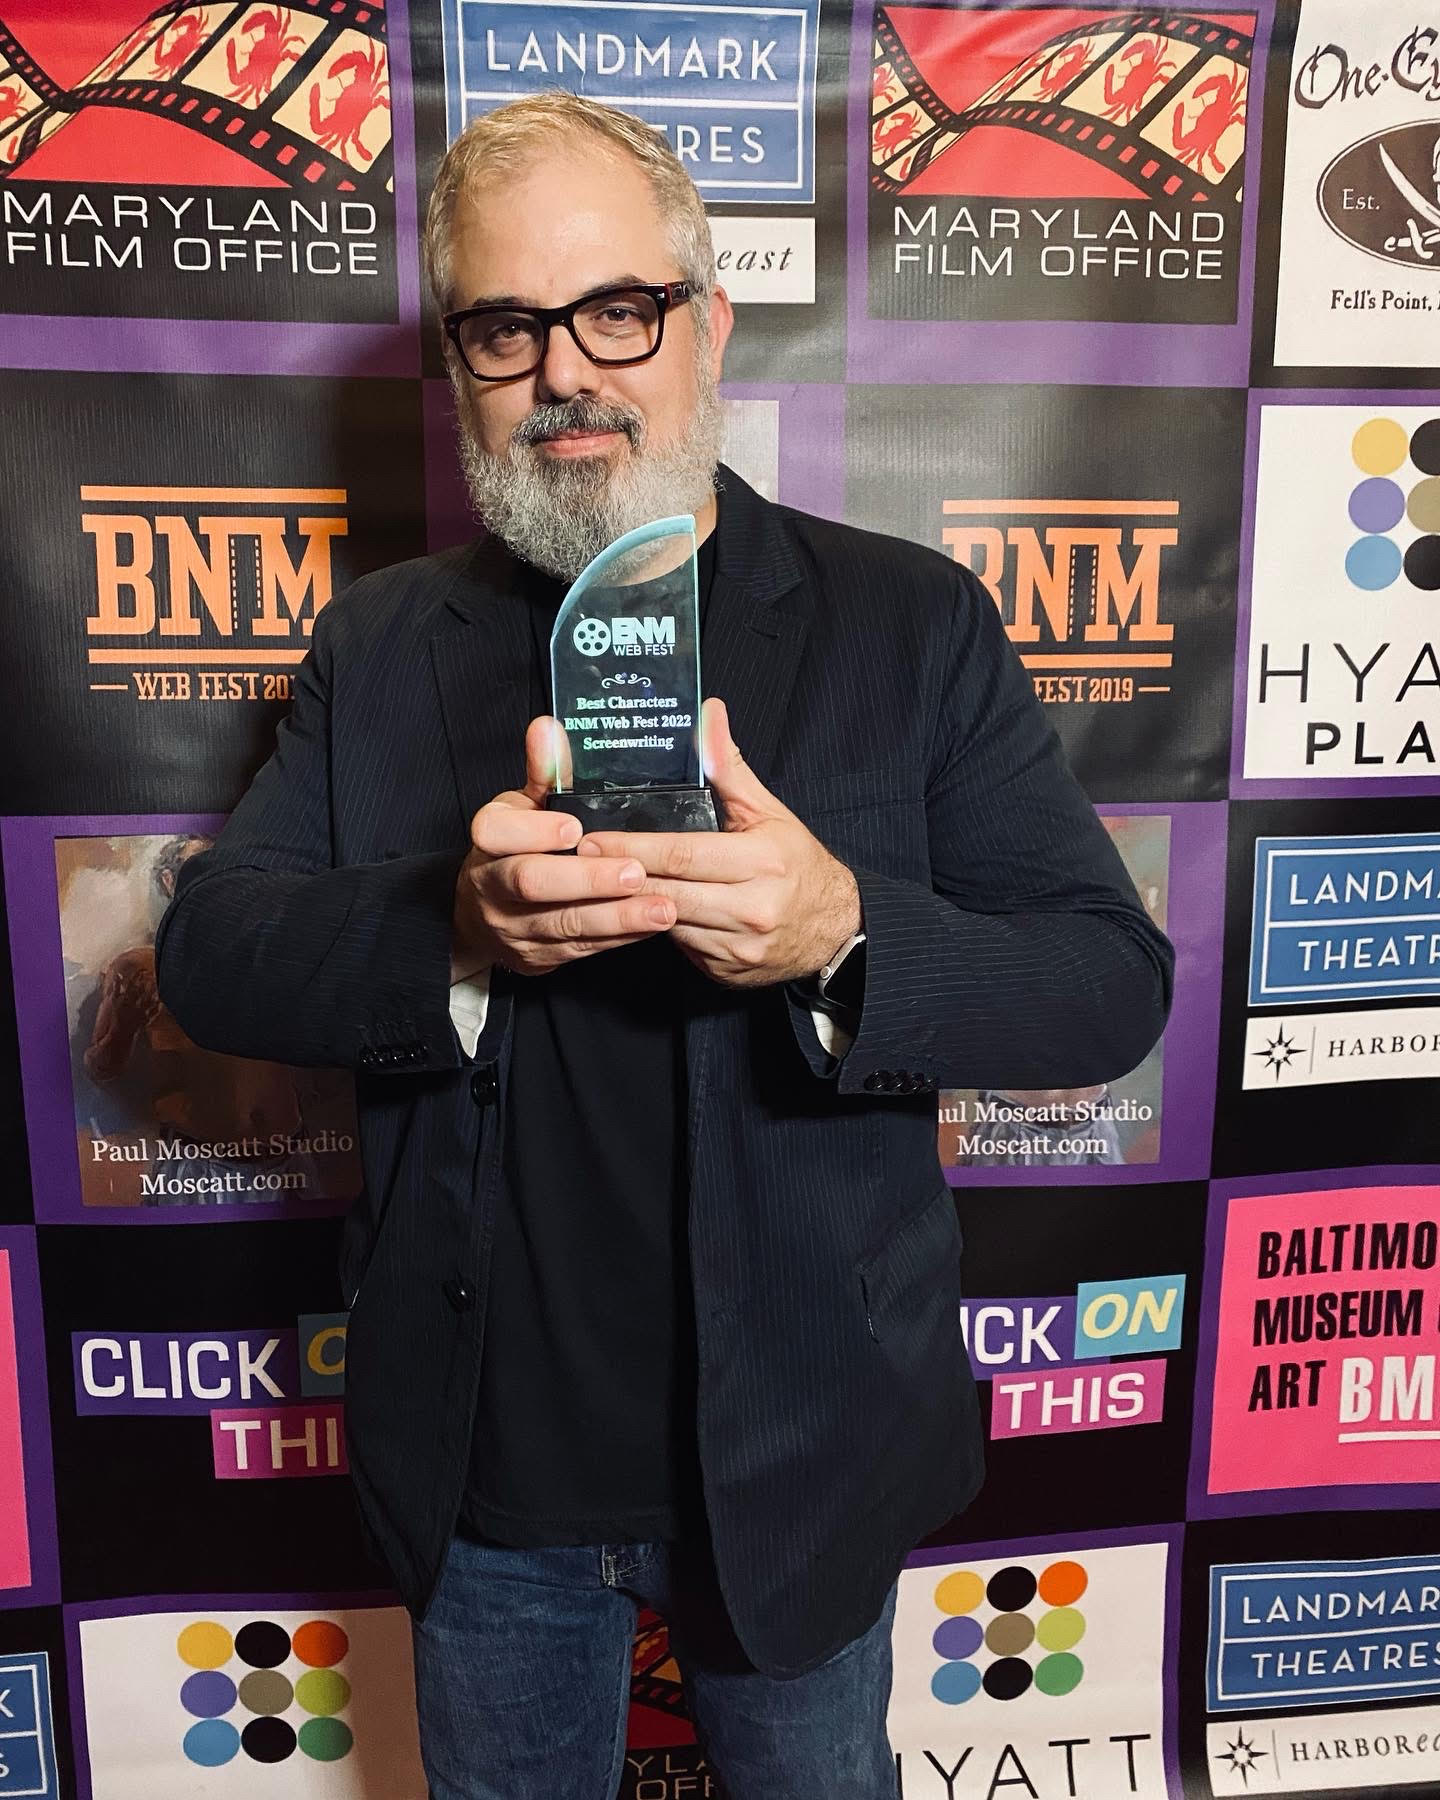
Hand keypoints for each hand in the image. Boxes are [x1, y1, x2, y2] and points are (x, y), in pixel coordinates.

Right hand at [452, 715, 676, 979]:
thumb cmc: (515, 848)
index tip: (576, 826)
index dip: (534, 831)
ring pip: (563, 924)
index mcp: (489, 839)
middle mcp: (491, 884)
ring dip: (616, 917)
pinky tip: (651, 925)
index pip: (496, 832)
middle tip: (635, 871)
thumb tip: (548, 727)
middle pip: (532, 882)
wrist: (482, 919)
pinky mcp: (536, 959)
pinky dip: (618, 938)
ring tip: (663, 907)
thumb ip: (543, 772)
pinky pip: (580, 949)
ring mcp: (511, 927)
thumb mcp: (523, 807)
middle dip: (587, 879)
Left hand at [577, 698, 860, 988]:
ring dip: (632, 908)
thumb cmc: (797, 864)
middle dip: (618, 878)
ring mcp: (739, 947)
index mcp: (762, 863)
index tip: (593, 840)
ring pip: (669, 925)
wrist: (833, 930)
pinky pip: (681, 948)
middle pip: (668, 892)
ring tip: (594, 887)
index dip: (634, 848)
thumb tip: (708, 714)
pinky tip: (636, 912)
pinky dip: (658, 929)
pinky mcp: (728, 972)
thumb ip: (730, 767)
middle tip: (578, 863)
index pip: (683, 855)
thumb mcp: (769, 813)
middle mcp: (752, 908)